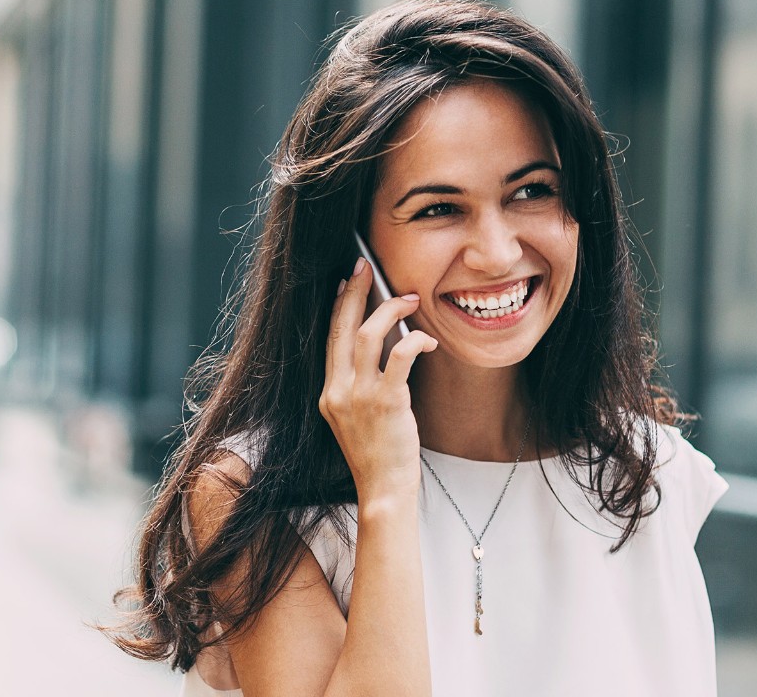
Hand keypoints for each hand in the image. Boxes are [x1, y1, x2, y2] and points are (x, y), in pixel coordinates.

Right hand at [319, 259, 438, 503]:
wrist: (383, 490)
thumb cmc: (378, 456)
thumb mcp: (357, 418)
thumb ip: (360, 385)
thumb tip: (384, 348)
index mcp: (329, 393)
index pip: (330, 338)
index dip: (337, 306)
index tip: (346, 283)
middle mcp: (337, 390)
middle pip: (342, 327)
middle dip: (354, 291)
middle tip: (365, 266)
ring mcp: (359, 396)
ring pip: (369, 335)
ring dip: (390, 310)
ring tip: (408, 299)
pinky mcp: (386, 402)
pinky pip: (399, 357)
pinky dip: (414, 341)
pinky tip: (428, 339)